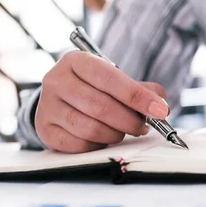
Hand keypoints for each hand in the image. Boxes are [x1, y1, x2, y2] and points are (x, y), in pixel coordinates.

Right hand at [35, 50, 168, 152]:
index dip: (138, 96)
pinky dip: (98, 145)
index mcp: (76, 61)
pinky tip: (103, 138)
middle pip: (100, 106)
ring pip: (90, 128)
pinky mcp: (45, 129)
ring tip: (122, 131)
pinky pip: (79, 145)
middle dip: (129, 120)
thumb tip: (160, 105)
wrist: (59, 100)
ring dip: (115, 134)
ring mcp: (47, 106)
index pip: (110, 78)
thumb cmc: (92, 88)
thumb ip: (139, 89)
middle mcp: (56, 80)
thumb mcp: (114, 79)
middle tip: (142, 127)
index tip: (160, 110)